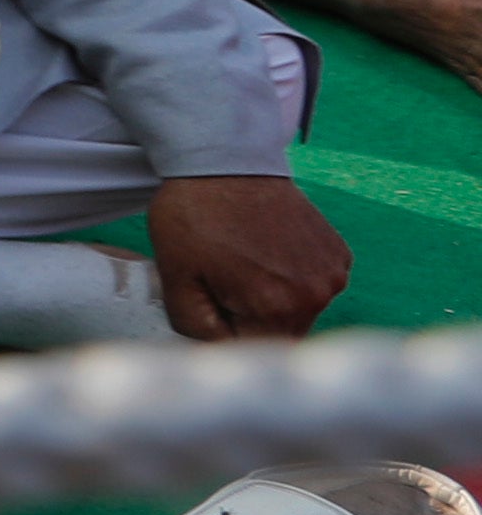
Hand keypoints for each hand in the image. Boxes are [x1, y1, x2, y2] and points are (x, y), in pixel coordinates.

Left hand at [144, 171, 354, 341]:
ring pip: (299, 312)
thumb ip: (196, 329)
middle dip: (249, 319)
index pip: (251, 351)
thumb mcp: (175, 279)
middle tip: (222, 281)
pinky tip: (266, 252)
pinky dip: (292, 280)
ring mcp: (333, 273)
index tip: (208, 307)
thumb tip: (219, 352)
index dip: (223, 335)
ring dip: (273, 301)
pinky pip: (314, 286)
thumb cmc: (192, 219)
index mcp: (277, 307)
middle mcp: (316, 295)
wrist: (224, 162)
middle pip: (279, 335)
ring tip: (244, 263)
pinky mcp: (339, 254)